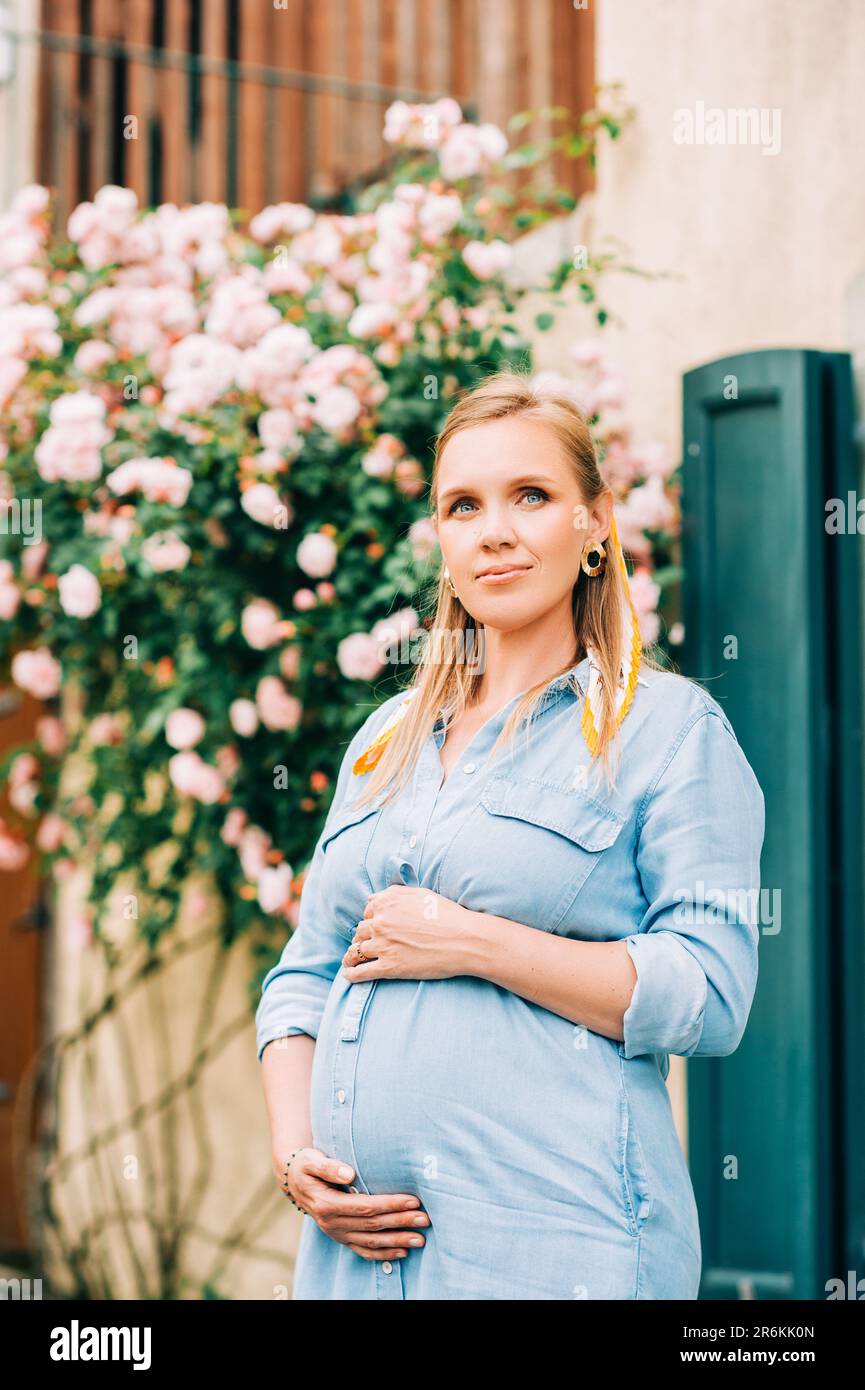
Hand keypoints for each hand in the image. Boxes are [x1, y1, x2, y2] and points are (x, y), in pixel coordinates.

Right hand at [272, 1146, 430, 1259]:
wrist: (293, 1181)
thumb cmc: (306, 1165)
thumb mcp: (311, 1160)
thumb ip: (329, 1167)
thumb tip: (349, 1174)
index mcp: (327, 1204)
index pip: (365, 1207)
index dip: (390, 1204)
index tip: (413, 1200)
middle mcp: (332, 1223)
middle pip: (373, 1225)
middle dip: (401, 1222)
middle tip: (425, 1219)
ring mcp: (336, 1234)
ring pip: (371, 1241)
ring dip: (397, 1241)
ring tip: (420, 1239)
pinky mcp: (341, 1238)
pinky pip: (363, 1251)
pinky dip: (383, 1254)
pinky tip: (402, 1252)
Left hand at [341, 885, 478, 981]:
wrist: (464, 940)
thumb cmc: (447, 915)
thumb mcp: (419, 894)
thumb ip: (393, 894)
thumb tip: (371, 898)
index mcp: (386, 903)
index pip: (367, 912)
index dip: (371, 920)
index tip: (375, 927)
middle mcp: (380, 923)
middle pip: (360, 931)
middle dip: (362, 938)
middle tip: (366, 944)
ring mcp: (382, 946)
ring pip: (356, 951)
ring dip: (352, 956)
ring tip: (350, 961)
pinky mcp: (389, 967)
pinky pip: (361, 972)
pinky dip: (352, 975)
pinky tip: (350, 975)